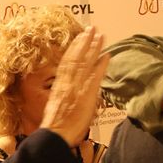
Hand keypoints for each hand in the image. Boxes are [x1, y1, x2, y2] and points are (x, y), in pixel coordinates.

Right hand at [42, 28, 107, 146]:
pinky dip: (101, 65)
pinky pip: (95, 77)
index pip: (67, 62)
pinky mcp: (86, 95)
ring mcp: (77, 88)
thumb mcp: (56, 105)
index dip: (73, 48)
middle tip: (92, 28)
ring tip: (100, 35)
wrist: (55, 135)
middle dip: (84, 41)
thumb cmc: (55, 126)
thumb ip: (64, 94)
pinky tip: (107, 55)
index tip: (79, 37)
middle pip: (76, 57)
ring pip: (85, 63)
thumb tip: (71, 90)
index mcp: (59, 85)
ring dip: (93, 48)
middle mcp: (67, 83)